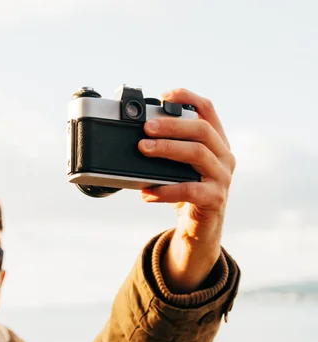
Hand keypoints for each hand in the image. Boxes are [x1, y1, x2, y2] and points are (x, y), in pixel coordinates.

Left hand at [138, 89, 235, 292]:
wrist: (199, 227)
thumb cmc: (187, 192)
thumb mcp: (180, 167)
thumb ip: (169, 151)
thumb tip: (137, 139)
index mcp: (217, 142)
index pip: (208, 110)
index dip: (188, 98)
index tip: (165, 95)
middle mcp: (224, 156)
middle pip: (201, 130)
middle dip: (171, 125)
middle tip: (145, 128)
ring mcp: (222, 177)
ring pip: (197, 154)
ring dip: (167, 149)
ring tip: (142, 150)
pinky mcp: (215, 199)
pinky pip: (190, 190)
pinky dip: (165, 190)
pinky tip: (147, 192)